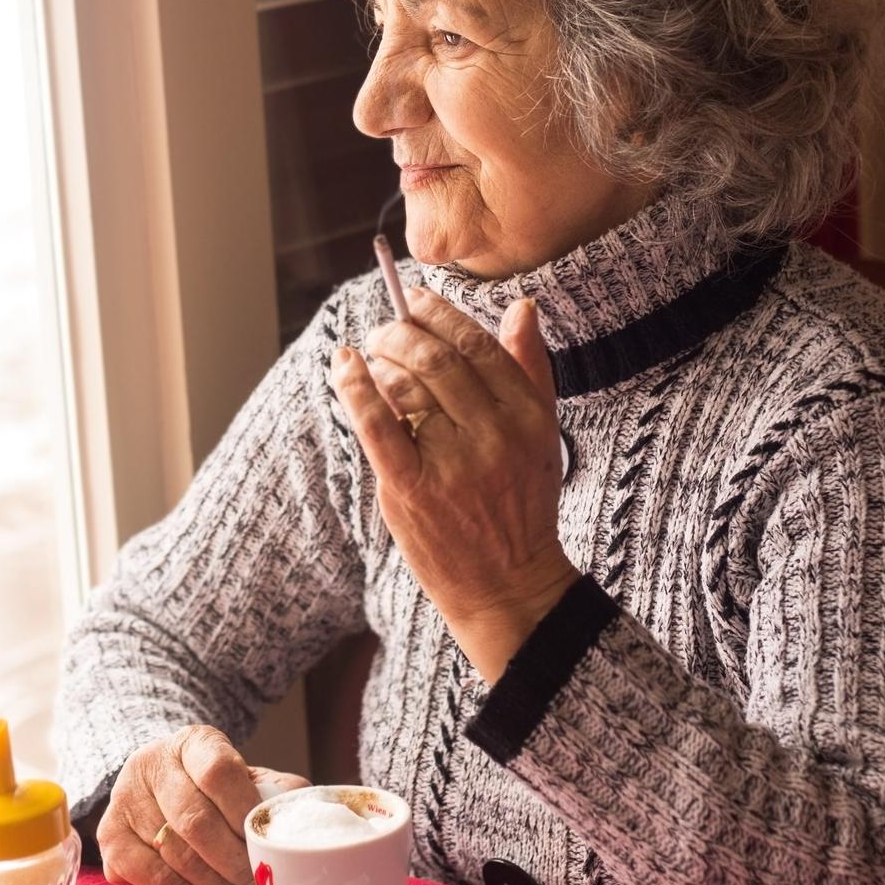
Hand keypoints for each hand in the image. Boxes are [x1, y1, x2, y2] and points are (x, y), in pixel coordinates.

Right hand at [96, 724, 308, 884]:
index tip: (261, 838)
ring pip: (176, 855)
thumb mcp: (245, 776)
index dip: (243, 810)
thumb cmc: (213, 789)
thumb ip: (274, 791)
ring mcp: (124, 800)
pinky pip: (154, 879)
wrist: (160, 788)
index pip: (218, 771)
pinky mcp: (110, 838)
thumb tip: (298, 815)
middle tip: (252, 876)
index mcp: (192, 742)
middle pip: (195, 821)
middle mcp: (150, 765)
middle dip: (232, 859)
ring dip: (213, 883)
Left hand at [329, 289, 579, 679]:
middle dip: (401, 332)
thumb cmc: (519, 504)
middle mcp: (494, 434)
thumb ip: (530, 368)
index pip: (477, 344)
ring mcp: (453, 463)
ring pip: (406, 386)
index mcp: (527, 415)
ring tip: (368, 358)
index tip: (415, 298)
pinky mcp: (412, 489)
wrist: (508, 585)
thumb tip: (522, 306)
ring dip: (379, 360)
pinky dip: (354, 388)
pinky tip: (343, 366)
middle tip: (382, 331)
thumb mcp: (541, 434)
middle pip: (437, 358)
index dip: (440, 312)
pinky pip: (377, 424)